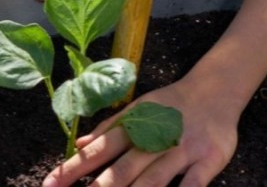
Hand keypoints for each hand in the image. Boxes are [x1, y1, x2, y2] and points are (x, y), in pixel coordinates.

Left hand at [42, 78, 237, 186]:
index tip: (50, 185)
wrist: (216, 89)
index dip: (73, 168)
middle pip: (123, 169)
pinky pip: (193, 185)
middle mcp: (156, 138)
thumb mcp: (138, 108)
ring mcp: (183, 150)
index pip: (98, 149)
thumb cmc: (170, 104)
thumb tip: (78, 144)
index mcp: (134, 124)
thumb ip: (109, 128)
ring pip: (154, 180)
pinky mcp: (209, 160)